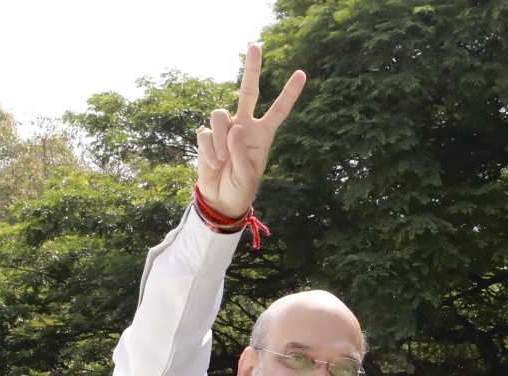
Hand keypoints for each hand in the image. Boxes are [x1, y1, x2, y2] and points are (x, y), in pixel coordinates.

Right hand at [195, 44, 305, 219]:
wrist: (221, 199)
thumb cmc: (241, 188)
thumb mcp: (248, 175)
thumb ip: (240, 152)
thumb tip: (234, 127)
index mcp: (262, 135)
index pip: (278, 110)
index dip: (289, 93)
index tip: (301, 74)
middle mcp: (244, 125)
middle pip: (248, 91)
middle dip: (252, 68)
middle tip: (255, 45)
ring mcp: (225, 128)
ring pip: (220, 115)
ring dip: (220, 139)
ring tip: (222, 160)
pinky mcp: (207, 135)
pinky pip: (206, 133)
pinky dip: (209, 150)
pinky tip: (213, 163)